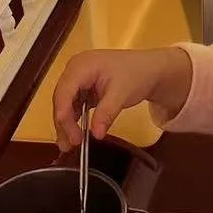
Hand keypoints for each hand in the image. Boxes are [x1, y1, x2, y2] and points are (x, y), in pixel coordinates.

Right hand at [52, 47, 191, 148]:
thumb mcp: (122, 94)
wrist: (150, 69)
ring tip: (68, 145)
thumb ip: (106, 113)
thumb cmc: (136, 75)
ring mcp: (78, 79)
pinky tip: (75, 134)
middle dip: (64, 123)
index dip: (63, 115)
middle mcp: (74, 70)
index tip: (70, 136)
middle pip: (61, 99)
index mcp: (81, 66)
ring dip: (66, 124)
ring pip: (65, 103)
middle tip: (69, 145)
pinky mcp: (83, 87)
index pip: (64, 92)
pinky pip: (74, 104)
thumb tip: (96, 135)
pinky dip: (74, 119)